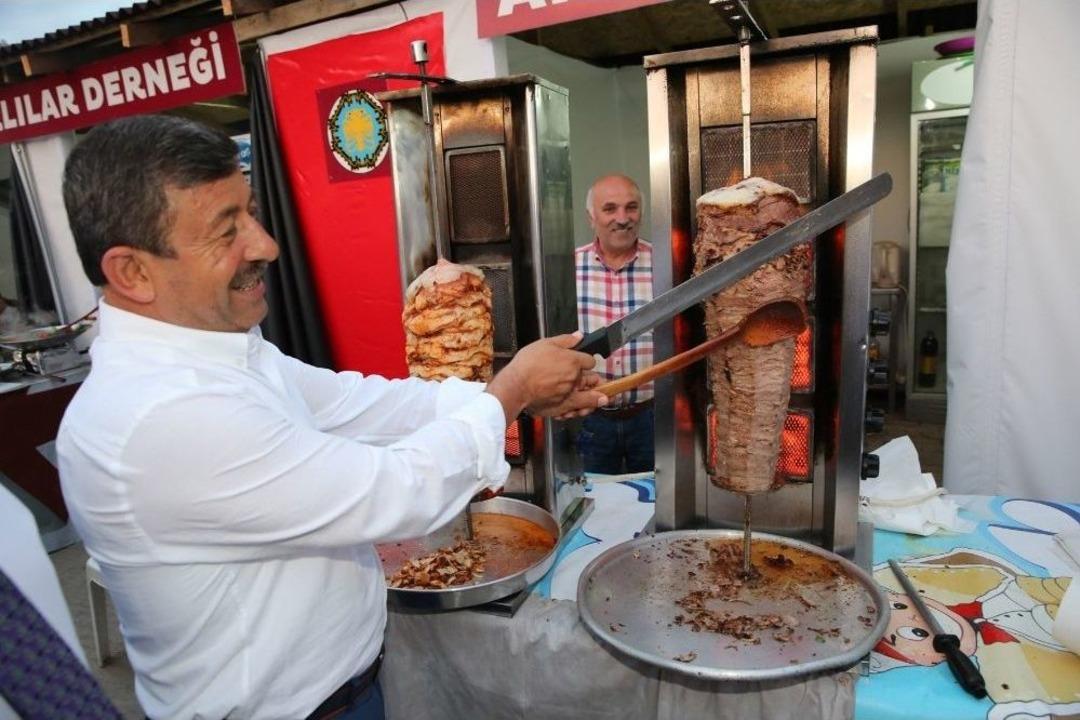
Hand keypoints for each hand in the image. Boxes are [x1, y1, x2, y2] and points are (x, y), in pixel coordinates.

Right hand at [485, 332, 607, 422]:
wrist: (516, 385)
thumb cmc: (527, 364)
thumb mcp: (545, 343)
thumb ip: (565, 340)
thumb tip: (579, 335)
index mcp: (573, 361)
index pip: (590, 361)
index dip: (586, 361)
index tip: (582, 362)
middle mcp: (574, 378)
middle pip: (592, 379)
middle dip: (593, 379)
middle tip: (594, 380)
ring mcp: (569, 394)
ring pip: (589, 397)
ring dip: (595, 398)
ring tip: (601, 398)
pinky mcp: (562, 407)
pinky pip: (577, 409)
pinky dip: (581, 409)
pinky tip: (581, 409)